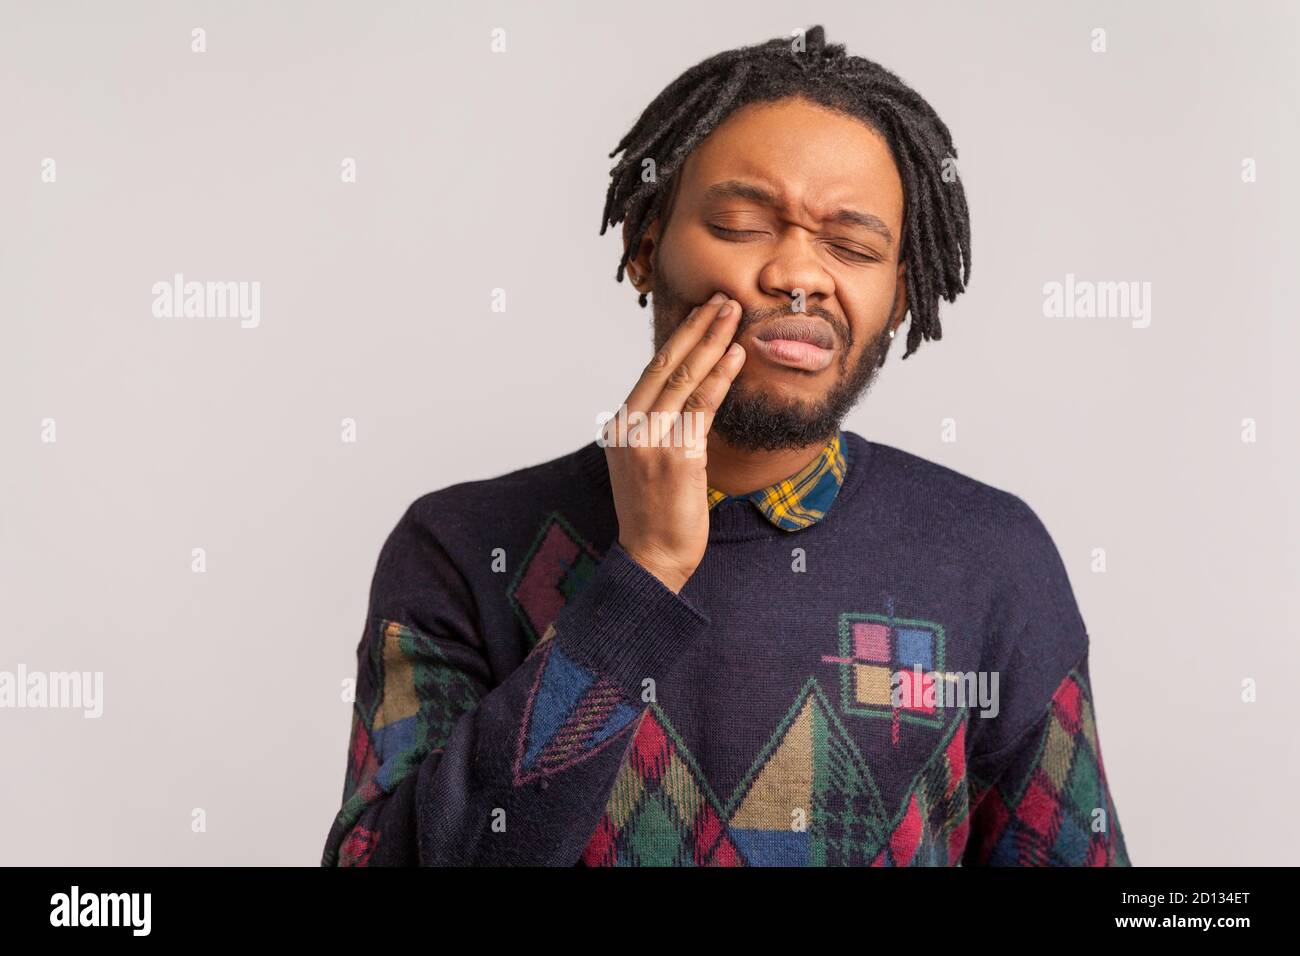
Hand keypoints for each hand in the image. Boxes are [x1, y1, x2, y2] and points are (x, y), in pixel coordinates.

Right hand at [601, 292, 745, 592]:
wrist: (651, 560)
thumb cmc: (658, 515)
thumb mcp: (649, 464)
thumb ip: (662, 429)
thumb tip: (691, 397)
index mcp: (621, 426)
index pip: (653, 370)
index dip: (680, 337)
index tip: (702, 313)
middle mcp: (631, 428)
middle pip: (667, 365)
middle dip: (698, 327)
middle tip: (723, 299)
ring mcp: (650, 441)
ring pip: (685, 379)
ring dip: (713, 342)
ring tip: (735, 315)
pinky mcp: (676, 457)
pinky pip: (702, 408)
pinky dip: (720, 378)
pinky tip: (736, 356)